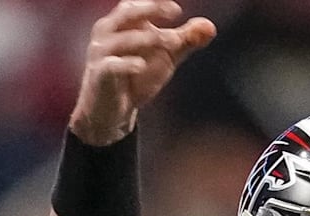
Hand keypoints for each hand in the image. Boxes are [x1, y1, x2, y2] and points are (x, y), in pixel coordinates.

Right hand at [70, 0, 215, 144]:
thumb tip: (210, 27)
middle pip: (127, 12)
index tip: (177, 9)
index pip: (137, 4)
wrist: (113, 111)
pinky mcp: (100, 75)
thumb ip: (185, 41)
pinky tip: (142, 66)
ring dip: (149, 38)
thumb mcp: (165, 56)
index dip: (156, 2)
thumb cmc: (136, 76)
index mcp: (123, 23)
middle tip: (175, 13)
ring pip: (122, 38)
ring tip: (174, 43)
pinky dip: (127, 64)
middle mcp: (108, 33)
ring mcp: (101, 53)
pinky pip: (111, 65)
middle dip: (150, 9)